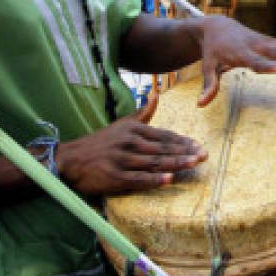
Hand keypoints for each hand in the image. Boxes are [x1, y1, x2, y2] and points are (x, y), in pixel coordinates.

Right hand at [57, 95, 207, 194]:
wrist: (71, 158)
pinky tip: (169, 180)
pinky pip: (138, 178)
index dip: (182, 141)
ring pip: (154, 162)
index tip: (199, 145)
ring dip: (176, 163)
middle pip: (163, 148)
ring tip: (194, 164)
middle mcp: (130, 143)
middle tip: (204, 155)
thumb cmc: (100, 142)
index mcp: (134, 130)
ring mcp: (123, 160)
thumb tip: (156, 96)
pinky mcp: (115, 177)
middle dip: (185, 152)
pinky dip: (154, 179)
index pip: (164, 136)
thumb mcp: (121, 124)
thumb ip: (142, 112)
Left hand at [194, 15, 275, 106]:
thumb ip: (209, 85)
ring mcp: (266, 42)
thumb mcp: (208, 66)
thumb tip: (200, 104)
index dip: (269, 66)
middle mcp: (256, 46)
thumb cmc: (212, 50)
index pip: (256, 62)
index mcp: (241, 54)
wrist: (217, 26)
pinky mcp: (271, 41)